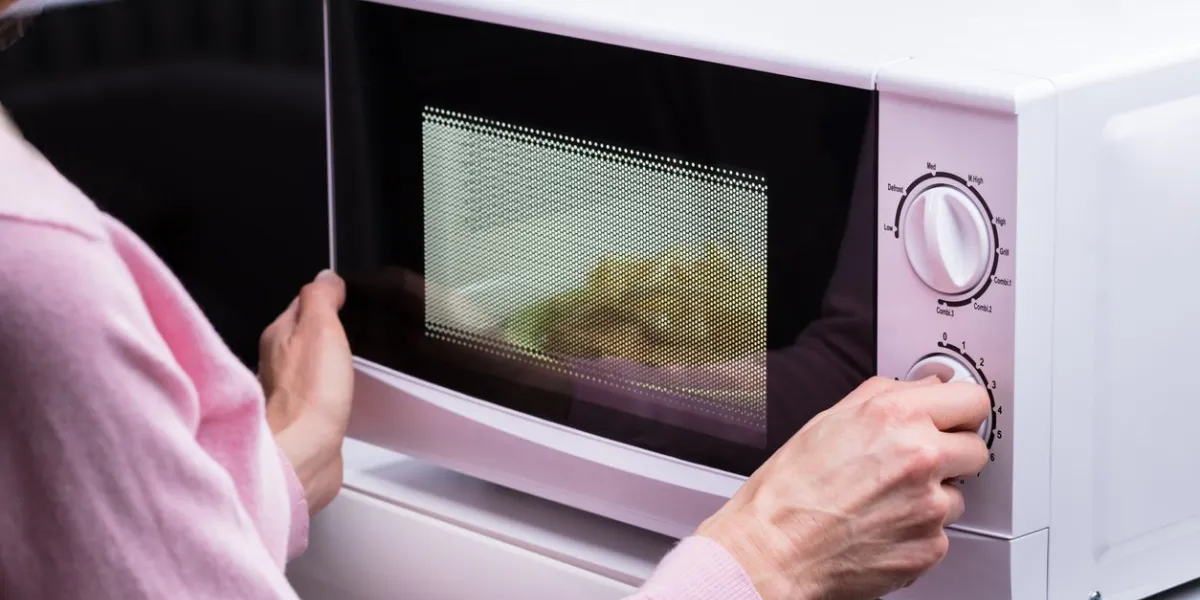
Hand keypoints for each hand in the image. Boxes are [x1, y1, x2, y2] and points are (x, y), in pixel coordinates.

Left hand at [259, 269, 353, 514]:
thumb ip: (321, 298)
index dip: (326, 298)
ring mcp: (289, 391)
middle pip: (304, 334)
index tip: (347, 296)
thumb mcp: (321, 328)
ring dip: (328, 359)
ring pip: (311, 363)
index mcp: (277, 335)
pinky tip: (344, 389)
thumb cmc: (310, 394)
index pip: (302, 303)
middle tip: (354, 325)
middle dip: (327, 329)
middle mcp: (276, 362)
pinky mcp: (304, 416)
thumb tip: (326, 277)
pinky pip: (318, 391)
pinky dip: (330, 386)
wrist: (306, 452)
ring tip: (350, 355)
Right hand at [696, 376, 990, 599]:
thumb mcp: (827, 420)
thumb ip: (883, 397)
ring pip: (959, 494)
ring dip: (933, 495)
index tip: (954, 417)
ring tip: (887, 499)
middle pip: (977, 447)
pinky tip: (884, 525)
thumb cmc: (788, 491)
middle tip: (918, 462)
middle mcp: (920, 457)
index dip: (960, 410)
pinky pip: (941, 532)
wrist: (774, 550)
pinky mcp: (931, 546)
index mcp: (895, 417)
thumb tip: (920, 388)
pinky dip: (919, 530)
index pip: (972, 400)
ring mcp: (929, 505)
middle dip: (952, 452)